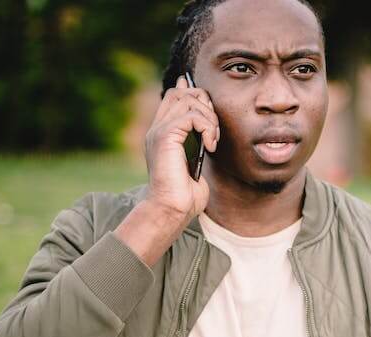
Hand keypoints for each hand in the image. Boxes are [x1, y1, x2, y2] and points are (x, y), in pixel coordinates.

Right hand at [144, 75, 219, 224]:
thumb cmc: (184, 196)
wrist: (171, 210)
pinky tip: (209, 146)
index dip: (193, 94)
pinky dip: (207, 128)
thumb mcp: (194, 163)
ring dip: (209, 118)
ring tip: (212, 141)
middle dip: (204, 104)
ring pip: (188, 99)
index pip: (173, 97)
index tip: (210, 110)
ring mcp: (159, 131)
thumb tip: (208, 130)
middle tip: (213, 130)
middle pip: (180, 92)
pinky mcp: (165, 136)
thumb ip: (198, 143)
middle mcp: (157, 129)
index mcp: (161, 134)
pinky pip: (192, 115)